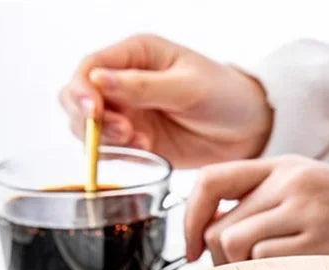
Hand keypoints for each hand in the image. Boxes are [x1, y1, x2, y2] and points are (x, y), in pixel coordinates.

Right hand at [59, 34, 272, 167]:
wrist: (249, 128)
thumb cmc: (225, 95)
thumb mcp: (188, 87)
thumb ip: (143, 87)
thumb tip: (97, 80)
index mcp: (134, 55)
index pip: (89, 68)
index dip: (82, 90)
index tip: (94, 111)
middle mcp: (124, 83)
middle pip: (79, 99)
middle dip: (90, 119)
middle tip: (124, 132)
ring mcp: (130, 114)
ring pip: (91, 128)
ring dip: (105, 139)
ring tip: (141, 143)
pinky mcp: (139, 142)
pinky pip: (113, 150)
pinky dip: (121, 154)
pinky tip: (146, 151)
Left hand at [185, 156, 328, 262]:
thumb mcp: (304, 187)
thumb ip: (259, 201)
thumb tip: (207, 237)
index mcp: (281, 166)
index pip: (212, 182)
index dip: (189, 220)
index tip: (191, 250)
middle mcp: (291, 184)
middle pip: (221, 228)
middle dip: (220, 261)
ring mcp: (306, 213)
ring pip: (237, 246)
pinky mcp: (321, 244)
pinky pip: (266, 264)